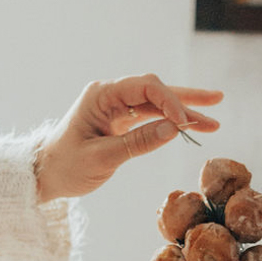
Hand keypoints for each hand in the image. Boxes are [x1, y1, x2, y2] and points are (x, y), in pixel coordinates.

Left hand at [34, 74, 222, 201]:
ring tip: (214, 119)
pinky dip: (170, 122)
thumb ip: (138, 143)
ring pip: (157, 103)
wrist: (44, 173)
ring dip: (184, 111)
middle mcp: (110, 95)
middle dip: (186, 99)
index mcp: (101, 95)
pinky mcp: (120, 119)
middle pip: (156, 90)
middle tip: (217, 102)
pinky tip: (192, 126)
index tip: (186, 122)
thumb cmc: (66, 166)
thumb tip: (173, 130)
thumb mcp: (102, 158)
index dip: (170, 101)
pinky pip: (150, 116)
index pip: (144, 88)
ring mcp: (116, 106)